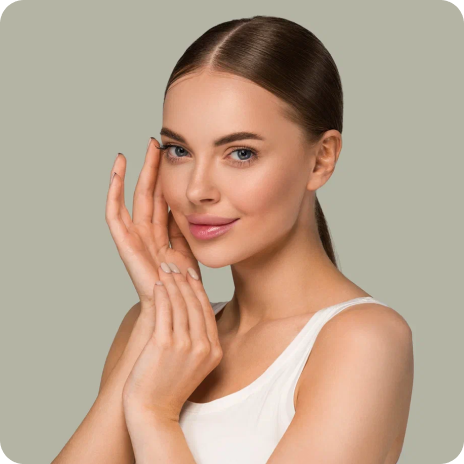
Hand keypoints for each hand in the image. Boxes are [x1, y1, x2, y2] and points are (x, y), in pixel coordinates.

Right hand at [105, 138, 202, 307]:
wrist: (177, 308)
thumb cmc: (187, 284)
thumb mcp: (192, 247)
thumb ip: (187, 225)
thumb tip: (192, 200)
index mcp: (164, 236)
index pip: (164, 199)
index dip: (167, 178)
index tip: (173, 155)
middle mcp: (148, 234)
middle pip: (149, 194)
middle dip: (152, 169)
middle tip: (157, 143)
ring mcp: (135, 238)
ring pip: (135, 198)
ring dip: (137, 173)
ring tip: (141, 150)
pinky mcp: (125, 244)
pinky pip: (114, 213)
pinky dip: (113, 190)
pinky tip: (118, 168)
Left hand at [121, 261, 222, 423]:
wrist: (152, 411)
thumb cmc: (169, 387)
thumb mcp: (194, 365)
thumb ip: (199, 342)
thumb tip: (192, 315)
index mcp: (213, 351)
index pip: (206, 311)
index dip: (198, 290)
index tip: (191, 275)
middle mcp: (203, 347)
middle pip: (195, 304)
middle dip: (185, 281)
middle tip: (176, 266)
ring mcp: (185, 345)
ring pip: (180, 304)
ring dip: (172, 283)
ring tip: (165, 270)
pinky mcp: (164, 344)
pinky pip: (165, 311)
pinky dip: (162, 294)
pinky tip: (158, 284)